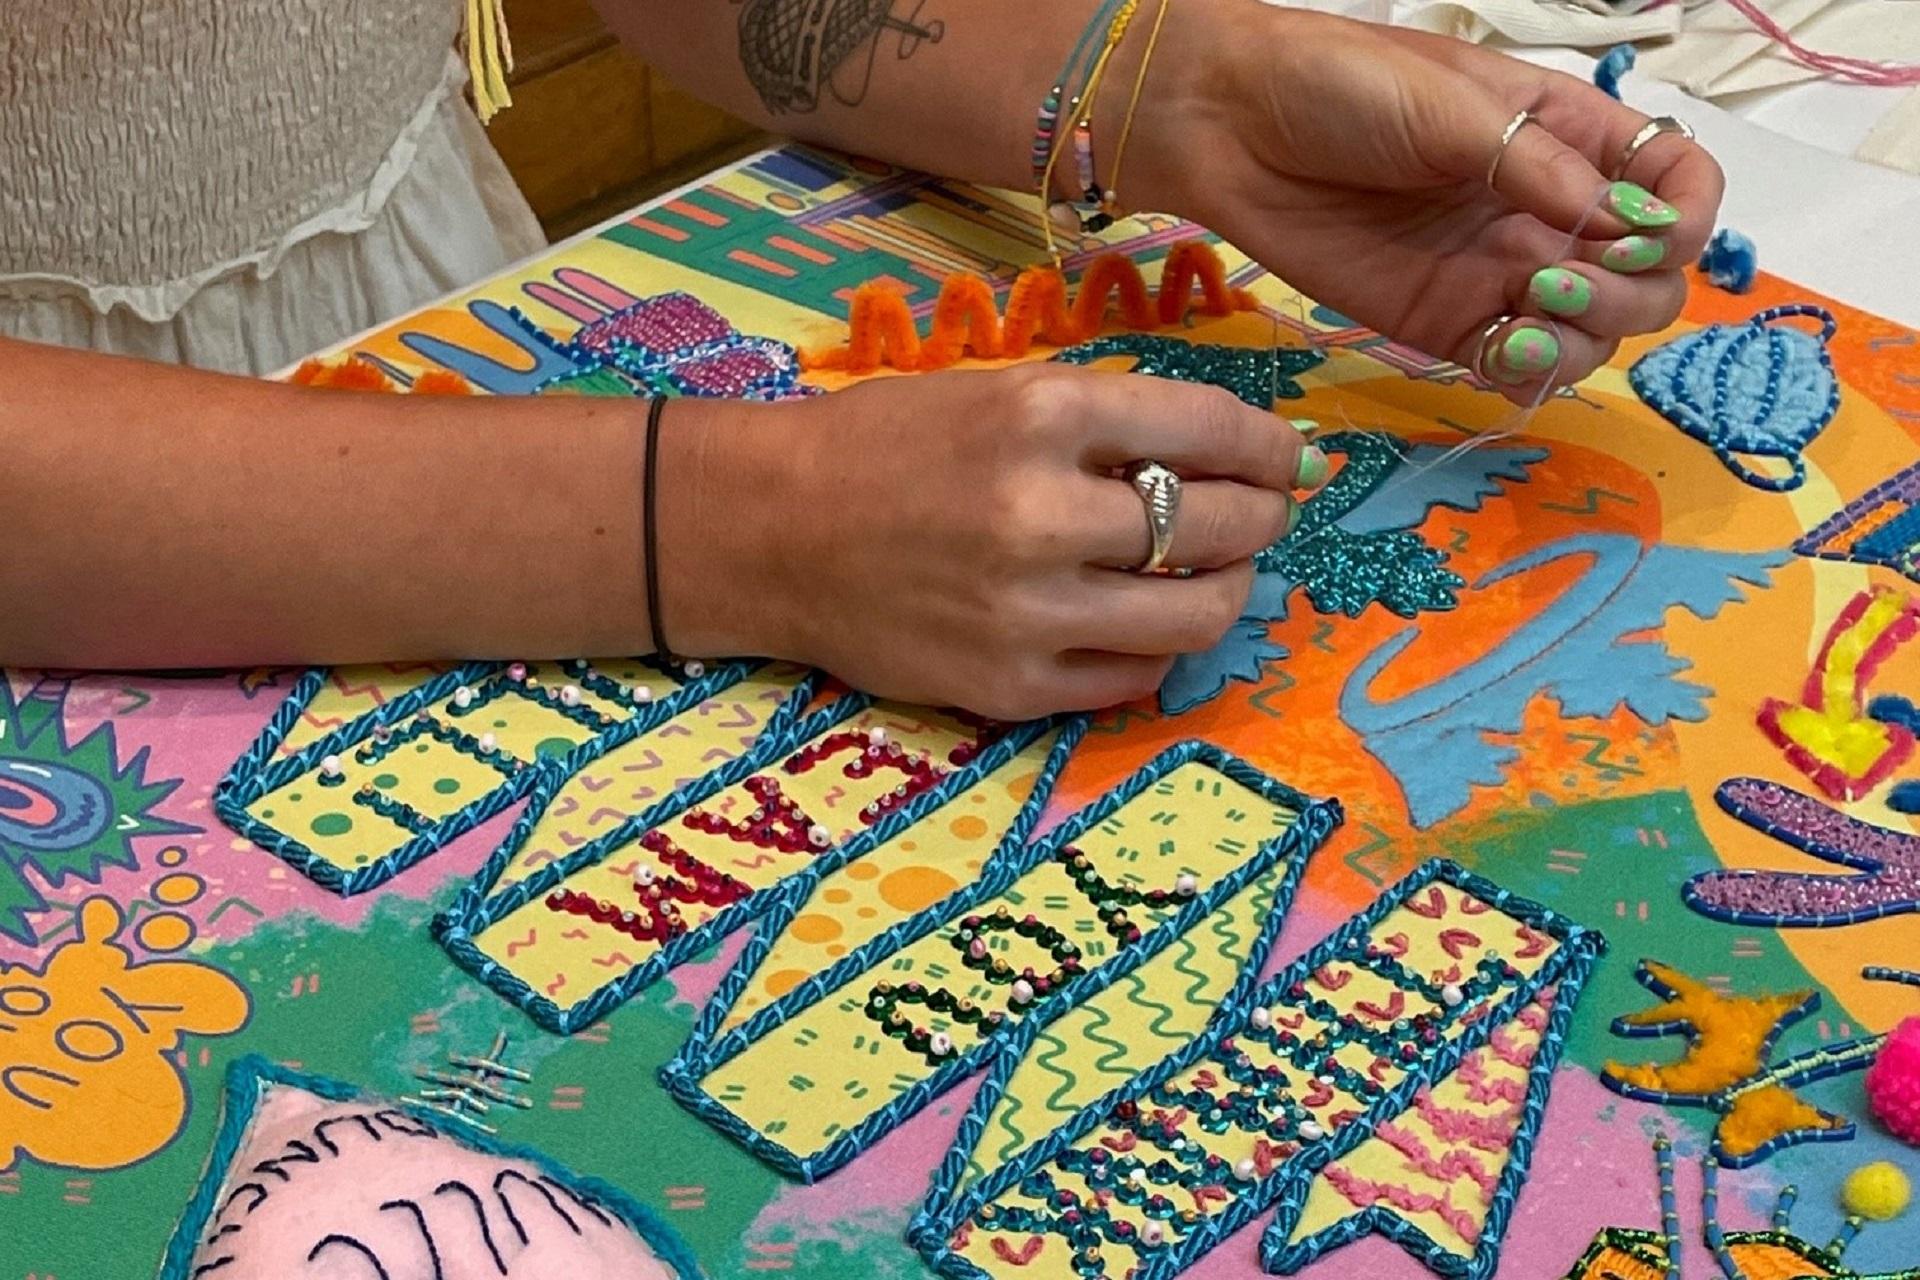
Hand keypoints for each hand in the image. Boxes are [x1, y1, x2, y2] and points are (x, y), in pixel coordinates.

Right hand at [657, 365, 1322, 718]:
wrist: (772, 530)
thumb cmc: (885, 446)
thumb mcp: (996, 392)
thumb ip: (1107, 420)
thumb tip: (1232, 451)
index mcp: (1039, 416)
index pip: (1208, 430)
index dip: (1271, 446)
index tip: (1290, 457)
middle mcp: (1039, 515)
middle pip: (1216, 526)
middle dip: (1262, 516)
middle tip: (1260, 512)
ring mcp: (1025, 611)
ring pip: (1193, 616)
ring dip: (1225, 589)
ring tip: (1211, 572)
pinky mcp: (1007, 685)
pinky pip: (1132, 681)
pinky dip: (1155, 650)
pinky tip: (1139, 621)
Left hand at [1132, 2, 1724, 401]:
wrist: (1233, 129)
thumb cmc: (1341, 86)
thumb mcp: (1452, 106)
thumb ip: (1539, 168)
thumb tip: (1623, 223)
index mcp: (1569, 137)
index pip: (1677, 185)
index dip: (1688, 218)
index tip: (1650, 235)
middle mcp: (1547, 211)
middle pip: (1647, 278)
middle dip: (1629, 293)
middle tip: (1555, 281)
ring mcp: (1497, 272)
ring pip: (1589, 334)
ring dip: (1582, 339)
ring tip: (1522, 315)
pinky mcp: (1444, 323)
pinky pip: (1514, 366)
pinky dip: (1527, 373)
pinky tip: (1500, 351)